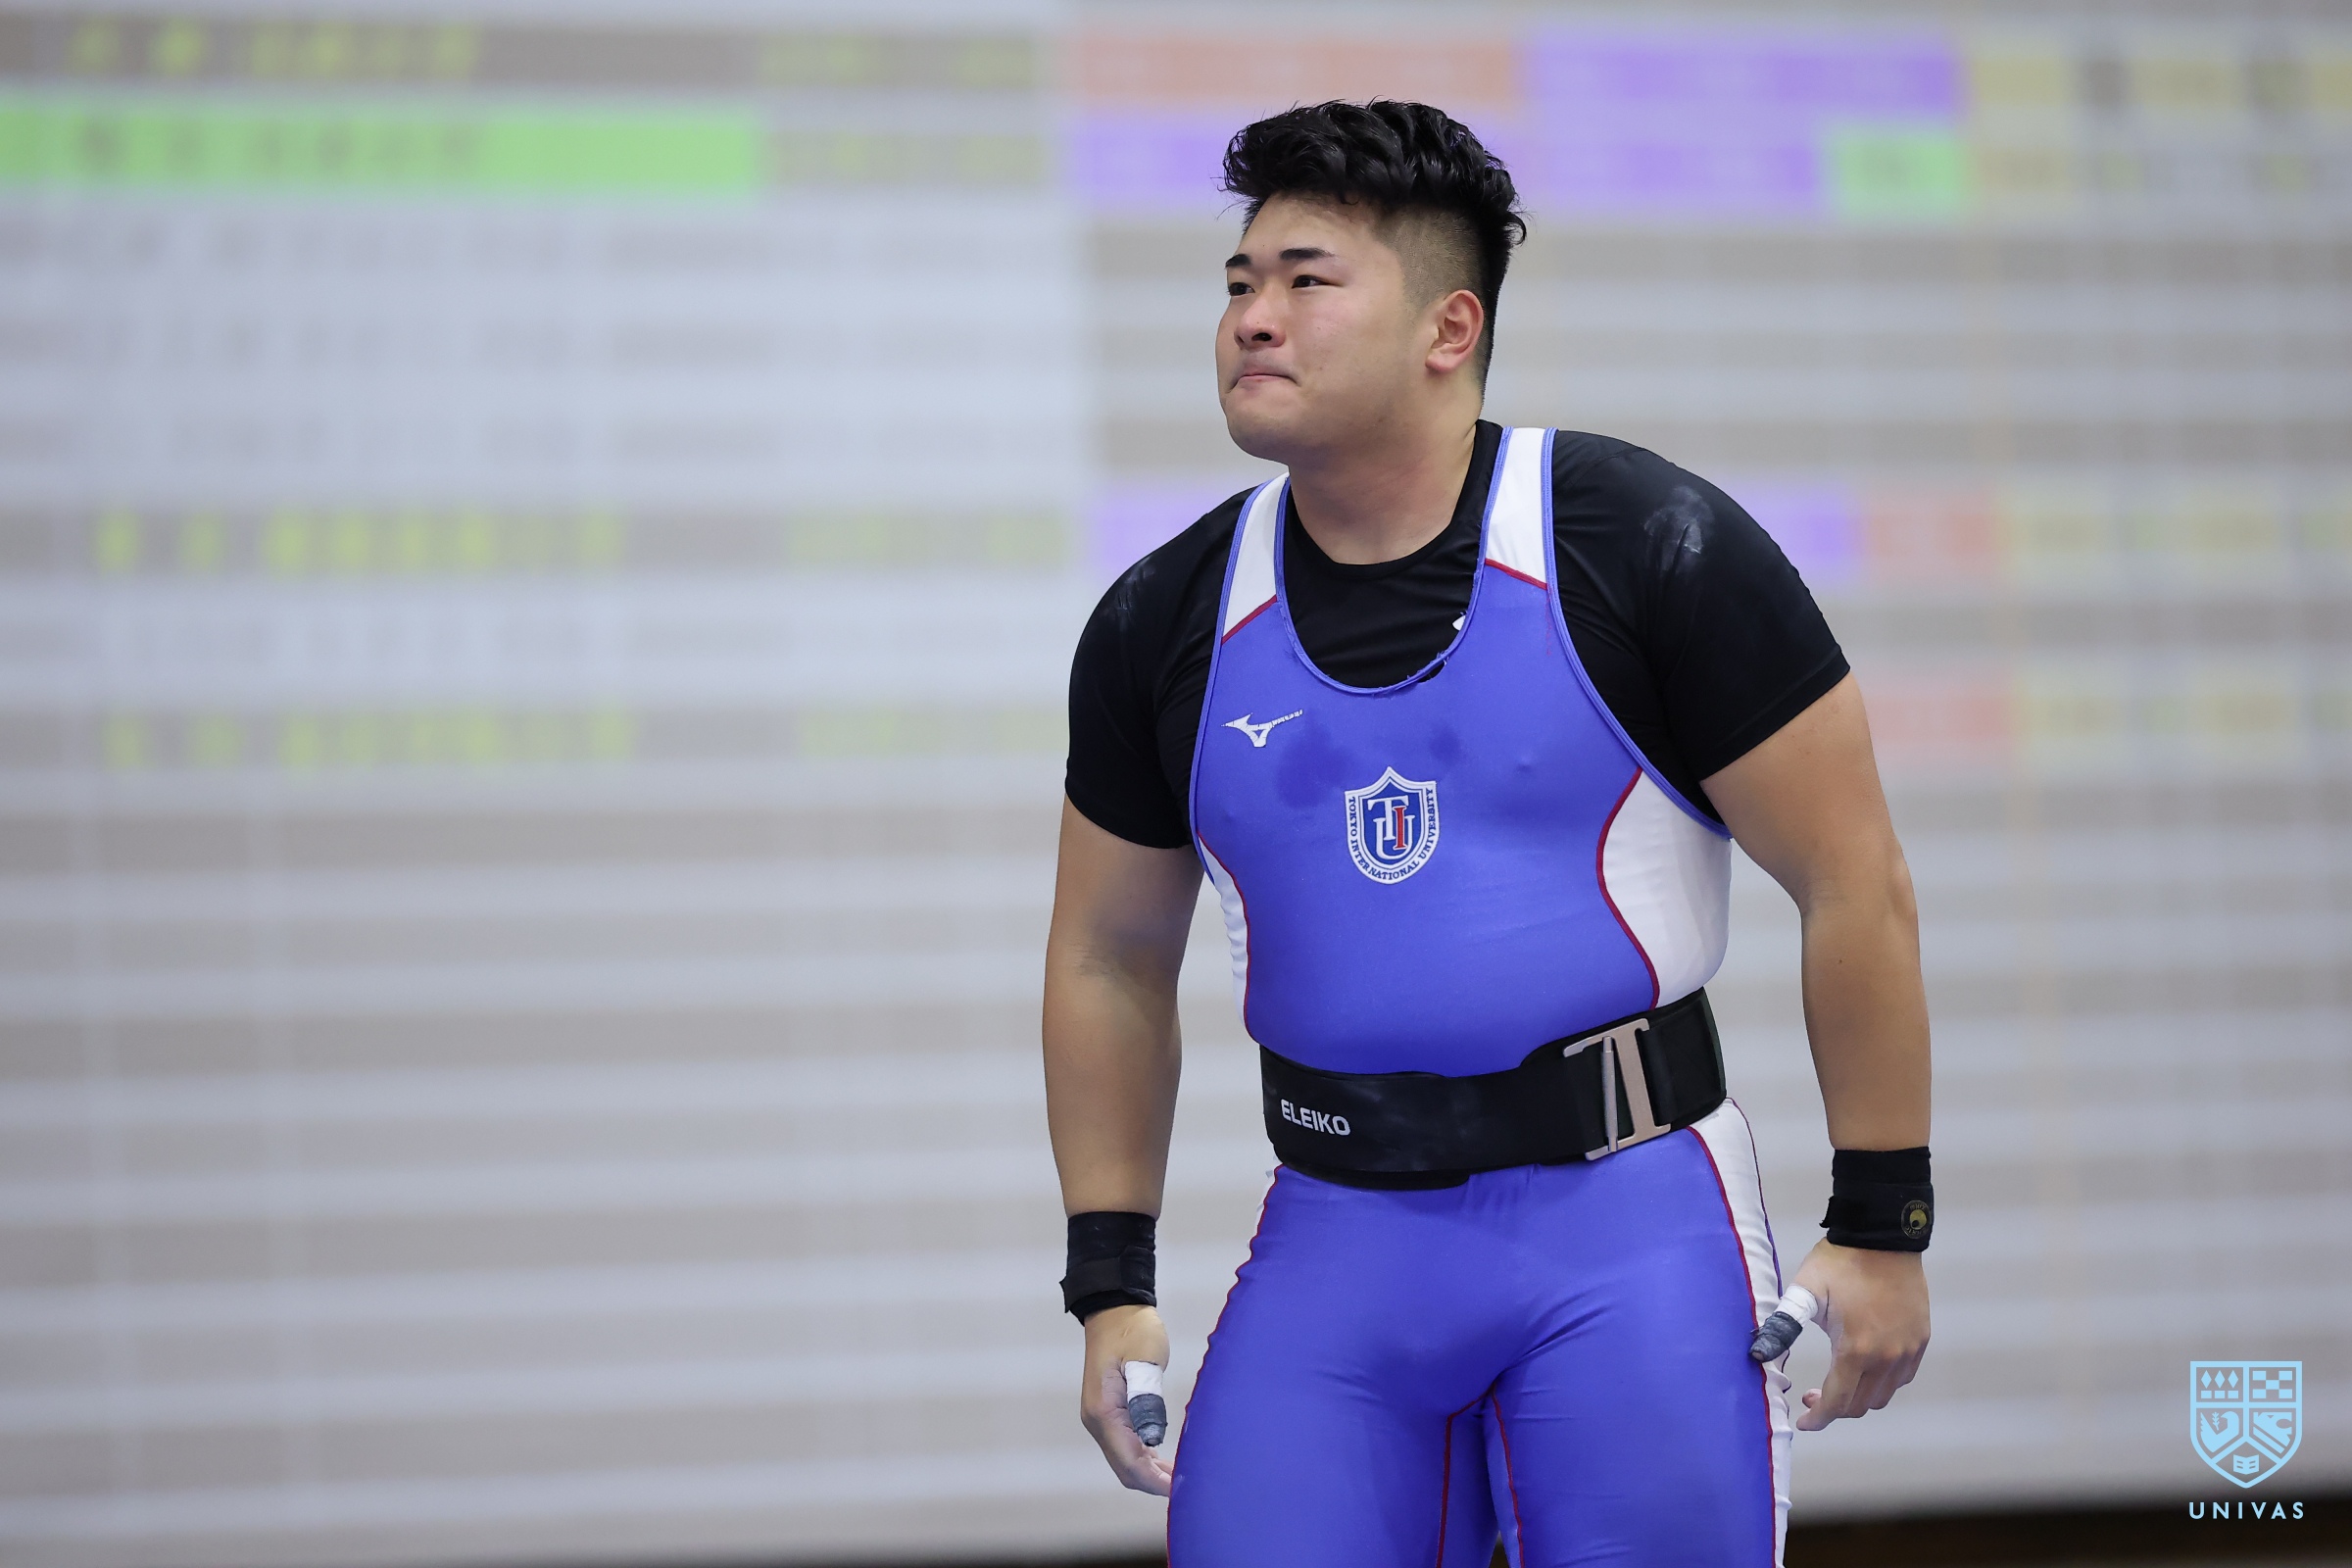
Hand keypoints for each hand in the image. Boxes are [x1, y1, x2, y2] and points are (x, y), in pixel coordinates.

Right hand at [1079, 1303, 1173, 1493]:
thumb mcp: (1144, 1358)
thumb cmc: (1131, 1329)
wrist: (1114, 1309)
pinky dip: (1146, 1459)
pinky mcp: (1110, 1413)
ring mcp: (1101, 1418)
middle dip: (1153, 1483)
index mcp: (1104, 1411)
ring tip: (1181, 1478)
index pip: (1128, 1461)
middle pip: (1124, 1468)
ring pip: (1124, 1461)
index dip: (1154, 1480)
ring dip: (1151, 1473)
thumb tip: (1151, 1439)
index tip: (1180, 1488)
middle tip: (1187, 1486)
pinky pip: (1126, 1447)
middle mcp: (1097, 1421)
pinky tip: (1165, 1461)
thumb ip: (1147, 1398)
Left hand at [1788, 1241, 1927, 1430]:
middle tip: (1812, 1394)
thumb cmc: (1840, 1263)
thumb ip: (1783, 1325)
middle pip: (1860, 1405)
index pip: (1836, 1403)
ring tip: (1838, 1380)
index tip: (1802, 1422)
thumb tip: (1757, 1353)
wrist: (1883, 1237)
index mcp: (1856, 1350)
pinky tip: (1864, 1368)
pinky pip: (1902, 1378)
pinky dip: (1882, 1383)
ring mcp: (1907, 1350)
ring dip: (1858, 1398)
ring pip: (1883, 1395)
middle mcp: (1887, 1358)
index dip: (1817, 1419)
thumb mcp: (1805, 1291)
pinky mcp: (1920, 1340)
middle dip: (1833, 1408)